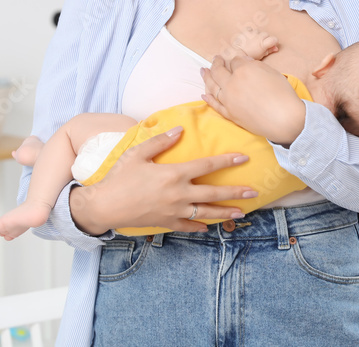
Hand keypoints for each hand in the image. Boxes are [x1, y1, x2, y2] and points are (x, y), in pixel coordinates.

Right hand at [69, 126, 256, 234]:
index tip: (244, 157)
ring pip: (206, 213)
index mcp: (174, 174)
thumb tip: (180, 129)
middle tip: (254, 191)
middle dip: (236, 192)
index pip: (207, 165)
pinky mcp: (166, 223)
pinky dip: (200, 228)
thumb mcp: (138, 153)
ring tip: (242, 212)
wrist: (104, 206)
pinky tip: (210, 228)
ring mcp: (174, 211)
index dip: (227, 160)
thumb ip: (161, 141)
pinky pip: (187, 227)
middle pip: (213, 192)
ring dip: (225, 212)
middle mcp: (178, 194)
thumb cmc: (120, 177)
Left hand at [201, 54, 305, 144]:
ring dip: (206, 77)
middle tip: (216, 59)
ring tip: (203, 71)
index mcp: (244, 70)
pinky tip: (204, 93)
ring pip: (212, 86)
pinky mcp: (229, 113)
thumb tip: (245, 61)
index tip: (237, 61)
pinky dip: (208, 98)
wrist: (284, 119)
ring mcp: (228, 99)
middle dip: (216, 63)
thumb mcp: (273, 73)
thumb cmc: (283, 94)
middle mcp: (232, 83)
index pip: (235, 61)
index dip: (236, 60)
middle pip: (219, 70)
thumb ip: (256, 65)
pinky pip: (215, 104)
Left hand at [218, 24, 277, 62]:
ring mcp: (251, 33)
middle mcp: (258, 37)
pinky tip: (249, 37)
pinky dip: (250, 32)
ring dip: (257, 35)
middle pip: (266, 34)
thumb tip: (276, 48)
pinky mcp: (245, 31)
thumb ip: (270, 50)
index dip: (274, 41)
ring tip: (253, 41)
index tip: (272, 43)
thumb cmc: (250, 56)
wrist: (237, 53)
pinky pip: (250, 28)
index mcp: (262, 44)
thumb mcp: (261, 55)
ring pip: (258, 31)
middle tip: (260, 44)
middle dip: (265, 38)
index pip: (274, 39)